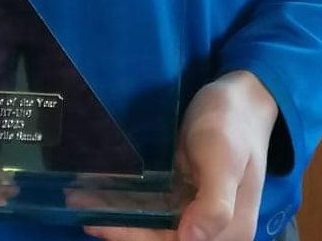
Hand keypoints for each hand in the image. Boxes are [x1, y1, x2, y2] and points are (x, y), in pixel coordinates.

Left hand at [85, 71, 277, 240]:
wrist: (243, 96)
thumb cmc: (233, 124)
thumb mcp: (223, 158)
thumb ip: (215, 202)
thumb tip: (192, 239)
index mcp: (229, 229)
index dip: (134, 236)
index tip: (100, 223)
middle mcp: (212, 227)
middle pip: (159, 236)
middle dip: (119, 226)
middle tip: (78, 206)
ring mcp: (197, 210)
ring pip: (151, 221)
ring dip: (117, 213)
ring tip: (79, 197)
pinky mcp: (185, 193)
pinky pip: (153, 204)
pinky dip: (126, 199)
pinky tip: (98, 189)